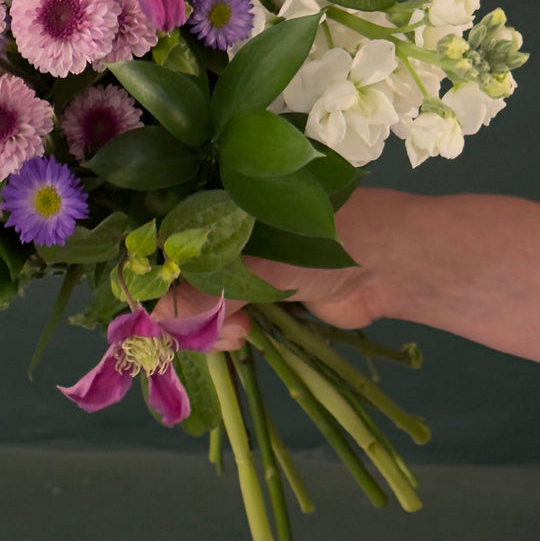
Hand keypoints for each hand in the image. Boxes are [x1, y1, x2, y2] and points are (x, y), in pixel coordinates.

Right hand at [153, 190, 383, 347]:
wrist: (388, 264)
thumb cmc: (321, 241)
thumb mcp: (258, 263)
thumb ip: (205, 291)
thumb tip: (153, 319)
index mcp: (213, 202)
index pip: (160, 237)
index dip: (150, 273)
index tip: (152, 309)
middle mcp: (219, 229)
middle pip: (173, 275)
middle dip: (182, 310)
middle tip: (205, 329)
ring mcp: (239, 263)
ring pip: (197, 302)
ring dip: (207, 325)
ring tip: (236, 333)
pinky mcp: (258, 294)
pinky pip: (223, 316)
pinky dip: (225, 332)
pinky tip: (241, 337)